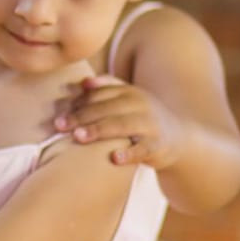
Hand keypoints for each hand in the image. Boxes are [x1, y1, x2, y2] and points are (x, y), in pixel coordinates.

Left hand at [56, 75, 178, 168]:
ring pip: (122, 125)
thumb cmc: (142, 119)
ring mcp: (150, 124)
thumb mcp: (128, 100)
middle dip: (82, 115)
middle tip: (59, 125)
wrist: (179, 138)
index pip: (101, 93)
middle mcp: (141, 105)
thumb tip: (83, 82)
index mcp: (130, 92)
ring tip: (78, 137)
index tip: (59, 113)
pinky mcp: (158, 145)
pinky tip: (114, 158)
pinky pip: (143, 149)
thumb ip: (107, 89)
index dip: (79, 102)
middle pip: (108, 107)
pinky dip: (130, 153)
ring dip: (99, 130)